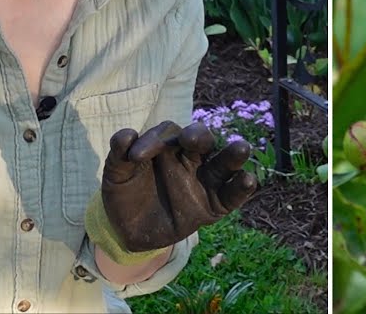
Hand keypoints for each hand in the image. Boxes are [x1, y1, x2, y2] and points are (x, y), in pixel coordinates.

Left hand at [101, 121, 257, 251]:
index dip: (154, 140)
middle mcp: (190, 158)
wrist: (130, 232)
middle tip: (191, 139)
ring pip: (223, 162)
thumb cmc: (126, 195)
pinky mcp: (214, 205)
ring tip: (241, 149)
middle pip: (202, 139)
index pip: (168, 133)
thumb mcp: (116, 177)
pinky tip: (248, 180)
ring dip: (233, 155)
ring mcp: (205, 180)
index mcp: (167, 146)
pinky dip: (242, 187)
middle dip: (198, 136)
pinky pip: (232, 194)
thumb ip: (118, 156)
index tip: (135, 158)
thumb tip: (126, 134)